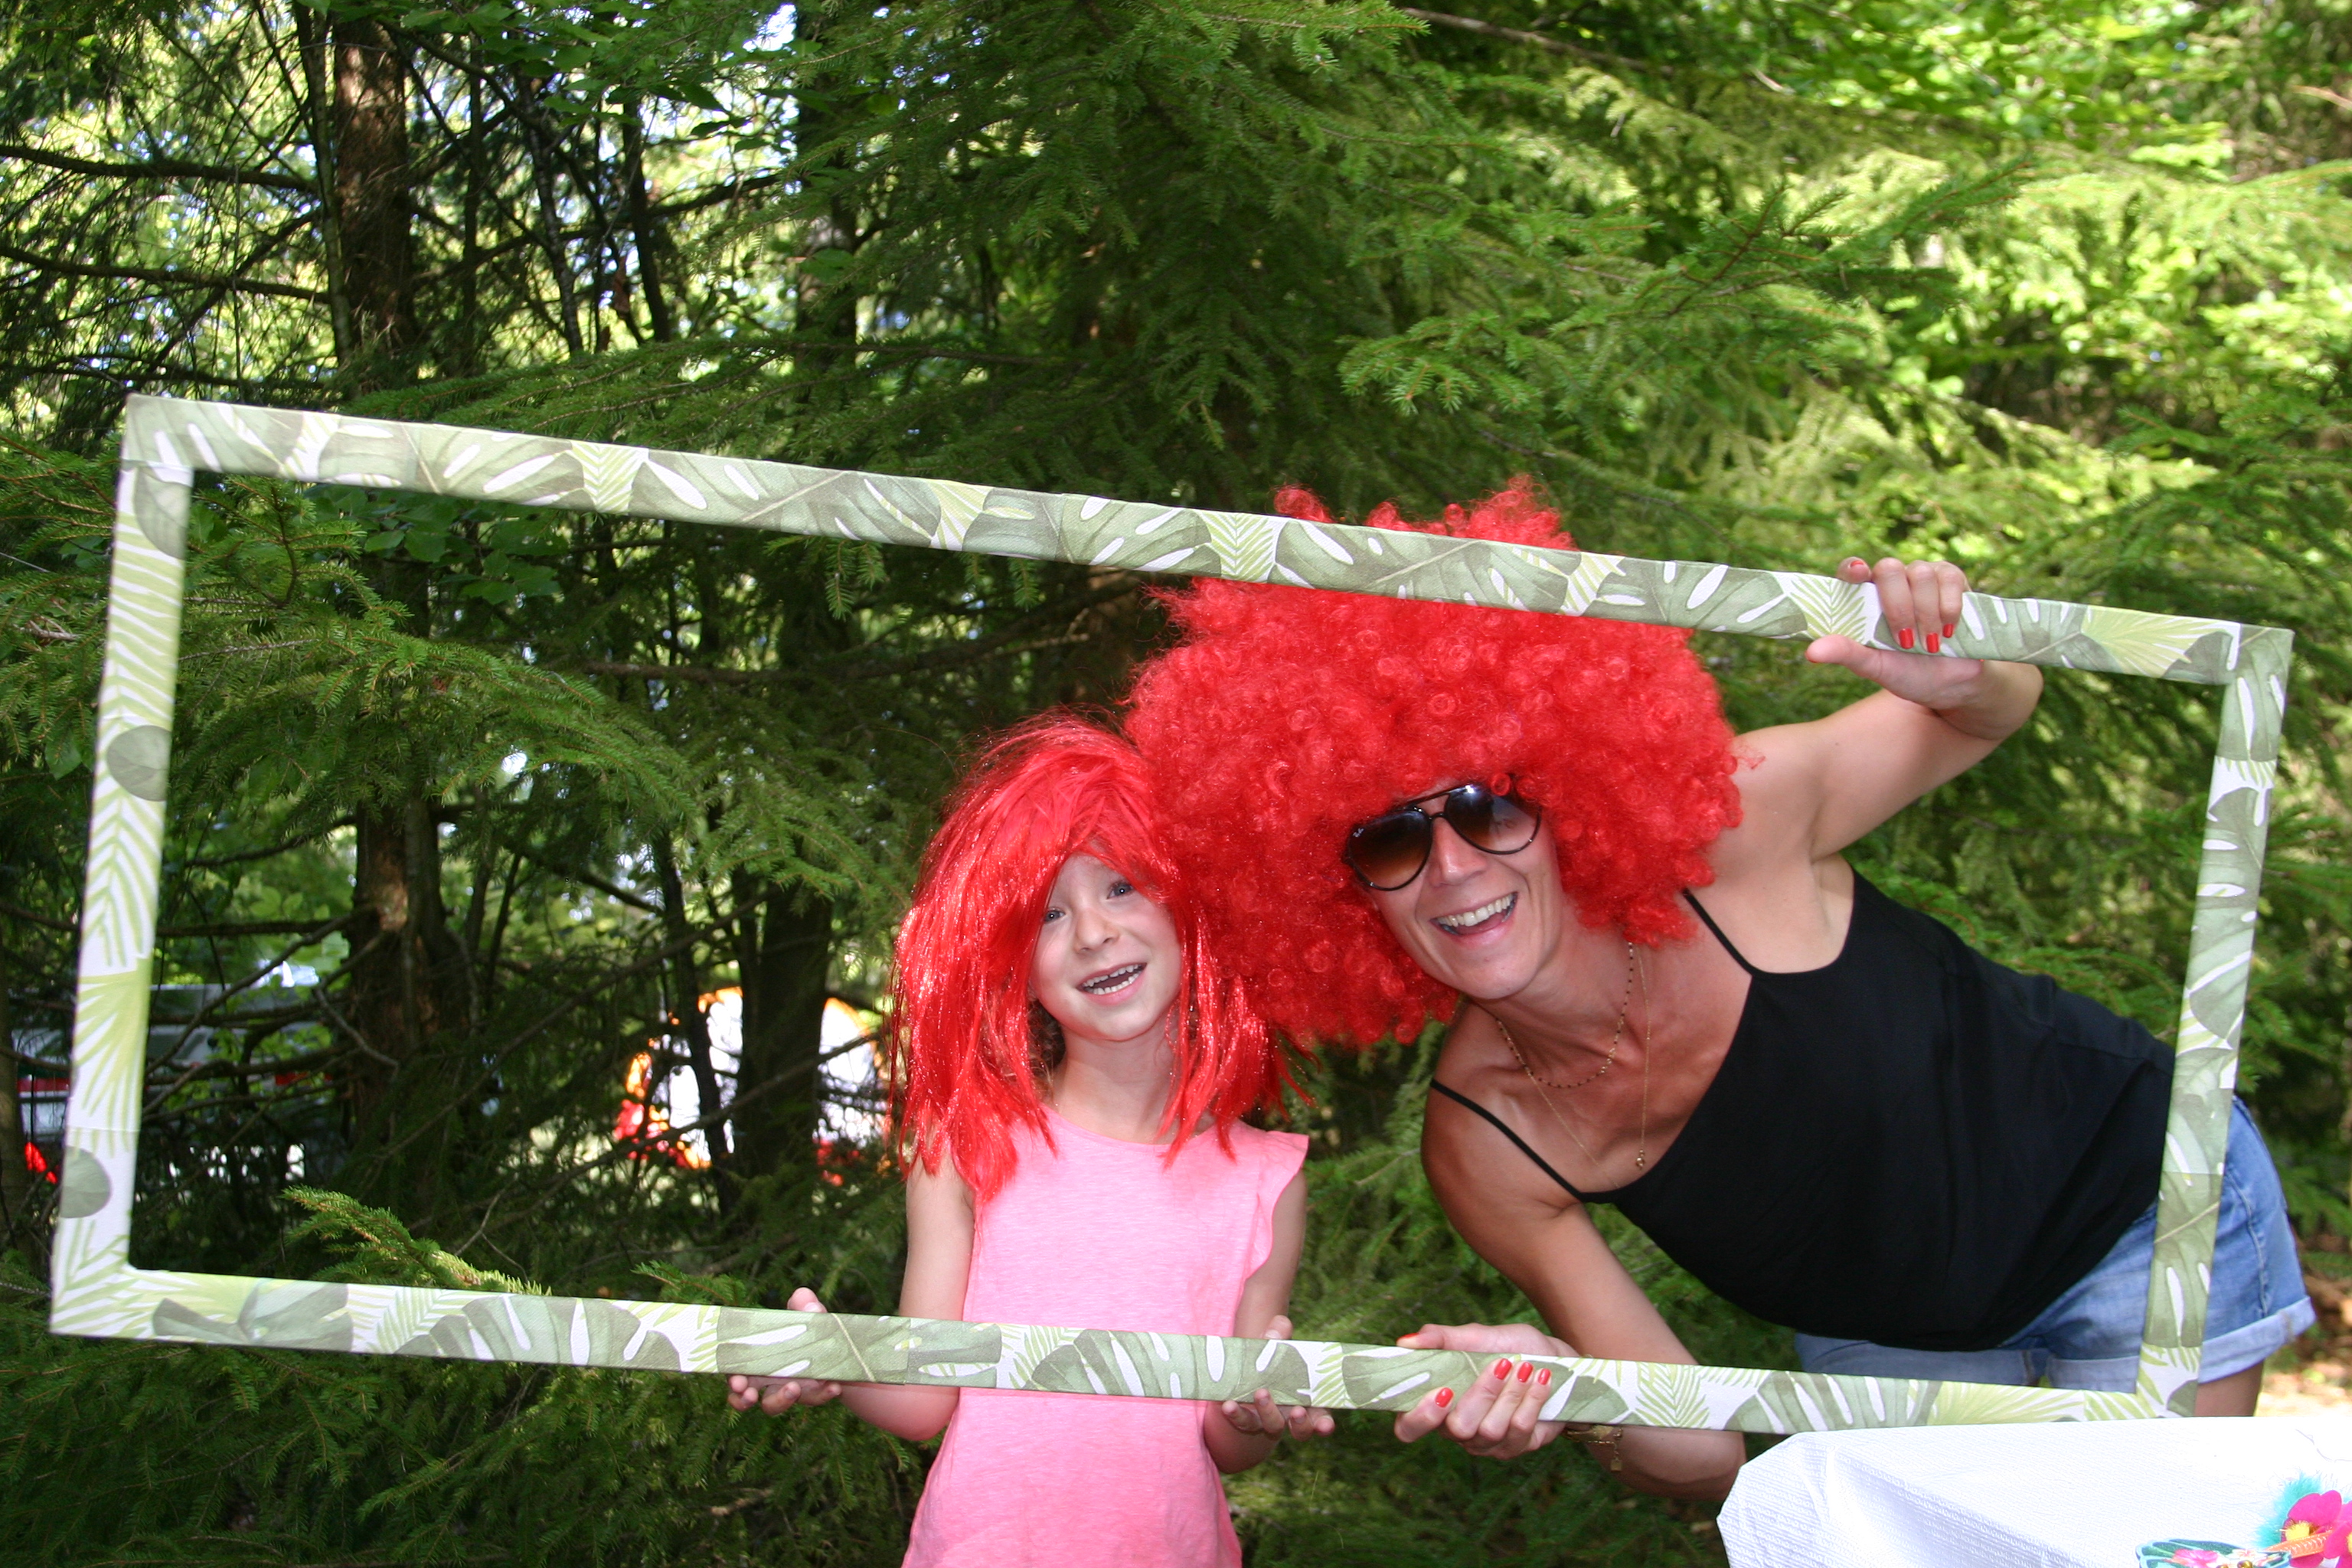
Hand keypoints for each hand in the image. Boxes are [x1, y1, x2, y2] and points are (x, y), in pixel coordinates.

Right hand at [725, 1288, 844, 1414]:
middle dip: (742, 1399)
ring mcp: (785, 1389)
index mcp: (754, 1358)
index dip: (732, 1380)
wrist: (836, 1345)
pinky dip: (822, 1394)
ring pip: (773, 1405)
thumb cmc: (807, 1328)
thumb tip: (805, 1299)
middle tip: (750, 1395)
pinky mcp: (810, 1395)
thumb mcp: (807, 1313)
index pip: (734, 1371)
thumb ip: (804, 1304)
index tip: (737, 1382)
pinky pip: (813, 1399)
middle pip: (743, 1397)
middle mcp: (765, 1378)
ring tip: (793, 1388)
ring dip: (780, 1400)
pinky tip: (833, 1386)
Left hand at [1216, 1317, 1335, 1440]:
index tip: (1325, 1426)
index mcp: (1309, 1402)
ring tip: (1261, 1393)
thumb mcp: (1279, 1345)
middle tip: (1296, 1411)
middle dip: (1301, 1424)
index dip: (1325, 1425)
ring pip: (1272, 1426)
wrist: (1248, 1367)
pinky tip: (1228, 1405)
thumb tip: (1278, 1328)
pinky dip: (1236, 1415)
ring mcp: (1268, 1420)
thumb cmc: (1274, 1358)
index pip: (1322, 1419)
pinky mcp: (1247, 1419)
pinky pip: (1243, 1422)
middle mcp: (1290, 1416)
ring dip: (1268, 1412)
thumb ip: (1280, 1335)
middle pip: (1300, 1430)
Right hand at [1391, 1321, 1572, 1459]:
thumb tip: (1405, 1341)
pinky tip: (1541, 1379)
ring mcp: (1487, 1443)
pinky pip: (1520, 1431)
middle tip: (1501, 1364)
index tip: (1443, 1391)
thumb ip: (1441, 1339)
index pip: (1409, 1428)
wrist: (1554, 1361)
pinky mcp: (1517, 1447)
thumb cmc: (1509, 1347)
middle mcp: (1458, 1430)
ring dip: (1511, 1394)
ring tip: (1525, 1367)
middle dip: (1482, 1394)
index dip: (1420, 1417)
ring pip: (1491, 1430)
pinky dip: (1531, 1400)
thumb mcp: (1475, 1337)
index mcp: (1437, 1404)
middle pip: (1457, 1429)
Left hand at [1806, 556, 1987, 711]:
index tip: (1857, 572)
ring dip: (1926, 613)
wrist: (1953, 682)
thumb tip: (1812, 652)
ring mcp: (1921, 576)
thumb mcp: (1875, 667)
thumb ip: (1846, 654)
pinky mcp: (1951, 578)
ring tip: (1928, 645)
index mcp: (1865, 598)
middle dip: (1899, 606)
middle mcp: (1891, 581)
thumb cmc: (1907, 672)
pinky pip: (1949, 578)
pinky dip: (1949, 608)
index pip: (1851, 570)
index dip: (1851, 567)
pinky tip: (1948, 632)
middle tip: (1905, 642)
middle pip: (1889, 568)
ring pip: (1921, 574)